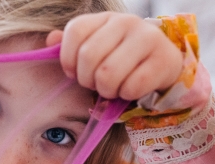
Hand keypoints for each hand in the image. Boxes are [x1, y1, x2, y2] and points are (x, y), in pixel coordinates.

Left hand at [46, 12, 183, 100]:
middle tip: (95, 84)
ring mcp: (147, 38)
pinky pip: (132, 86)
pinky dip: (126, 95)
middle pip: (89, 56)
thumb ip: (71, 46)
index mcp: (104, 18)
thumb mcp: (94, 49)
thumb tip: (50, 39)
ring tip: (112, 88)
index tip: (73, 73)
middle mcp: (126, 22)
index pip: (75, 31)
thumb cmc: (120, 59)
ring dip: (106, 90)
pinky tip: (130, 89)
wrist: (161, 64)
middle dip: (87, 79)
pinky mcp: (164, 59)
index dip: (68, 59)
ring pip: (108, 74)